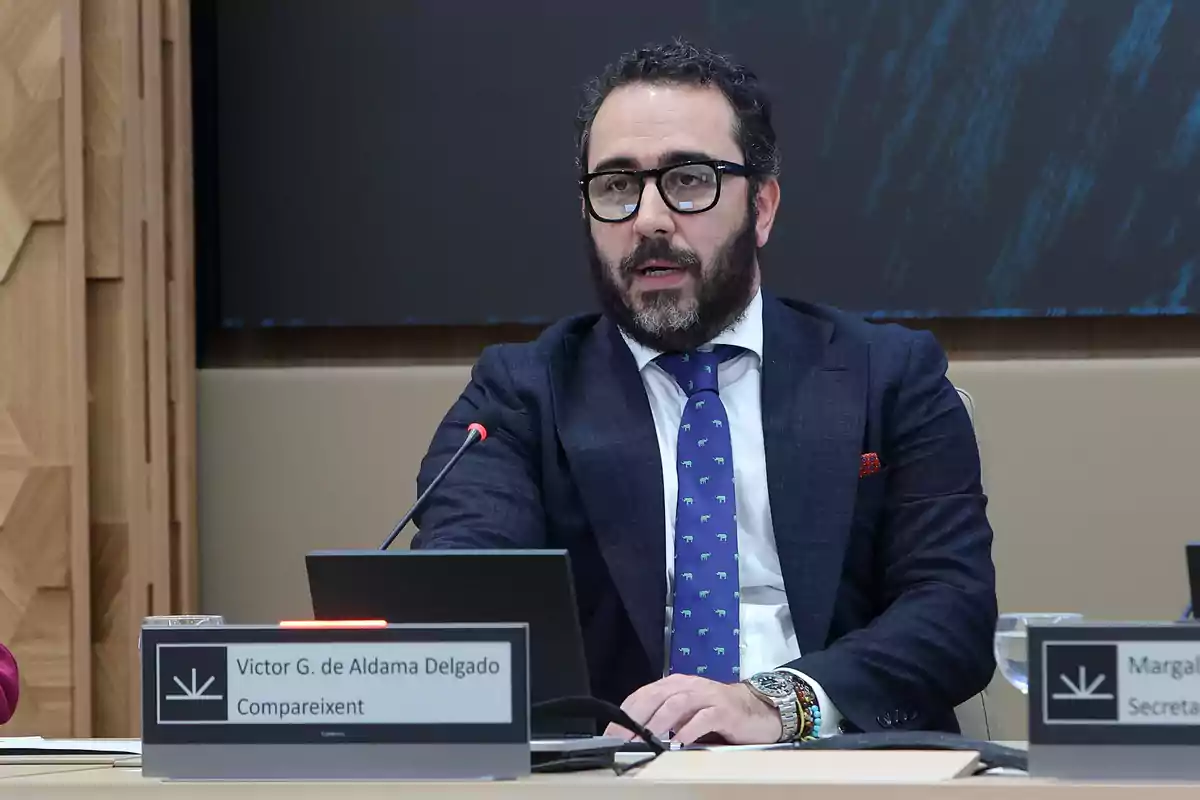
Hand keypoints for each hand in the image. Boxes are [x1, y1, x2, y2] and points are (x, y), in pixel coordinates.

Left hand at [603, 674, 781, 744]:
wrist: (758, 709)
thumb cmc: (716, 713)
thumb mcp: (685, 714)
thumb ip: (663, 719)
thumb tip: (633, 736)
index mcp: (674, 685)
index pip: (642, 695)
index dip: (624, 714)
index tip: (610, 734)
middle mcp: (688, 686)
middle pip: (655, 697)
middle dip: (635, 719)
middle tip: (621, 739)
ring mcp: (706, 696)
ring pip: (676, 704)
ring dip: (658, 722)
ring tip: (645, 739)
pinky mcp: (724, 710)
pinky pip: (704, 718)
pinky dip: (689, 729)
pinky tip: (679, 741)